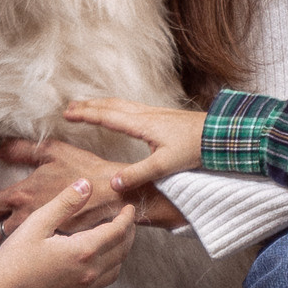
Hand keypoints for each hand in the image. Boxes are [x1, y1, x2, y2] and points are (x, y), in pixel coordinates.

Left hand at [0, 138, 184, 245]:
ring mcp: (42, 239)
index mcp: (22, 196)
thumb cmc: (86, 170)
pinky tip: (32, 254)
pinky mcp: (58, 248)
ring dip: (4, 246)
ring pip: (15, 247)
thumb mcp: (52, 152)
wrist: (119, 195)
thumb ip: (21, 149)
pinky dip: (31, 253)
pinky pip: (37, 253)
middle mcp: (27, 220)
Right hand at [0, 179, 139, 287]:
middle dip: (128, 233)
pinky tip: (95, 259)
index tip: (130, 207)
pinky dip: (107, 268)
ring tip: (115, 238)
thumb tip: (86, 184)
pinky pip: (101, 283)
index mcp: (83, 251)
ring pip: (115, 270)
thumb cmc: (16, 257)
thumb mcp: (38, 222)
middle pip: (122, 251)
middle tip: (127, 220)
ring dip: (120, 252)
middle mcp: (89, 273)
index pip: (118, 231)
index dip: (127, 217)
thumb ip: (65, 203)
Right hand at [61, 98, 208, 191]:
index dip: (85, 115)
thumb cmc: (194, 148)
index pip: (106, 116)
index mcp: (142, 124)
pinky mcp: (162, 115)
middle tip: (69, 108)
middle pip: (110, 105)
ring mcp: (154, 112)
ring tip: (88, 107)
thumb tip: (113, 183)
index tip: (67, 114)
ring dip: (101, 104)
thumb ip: (138, 174)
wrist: (220, 134)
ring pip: (121, 104)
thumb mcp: (164, 166)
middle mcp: (145, 114)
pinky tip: (120, 112)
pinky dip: (116, 106)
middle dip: (88, 106)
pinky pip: (131, 106)